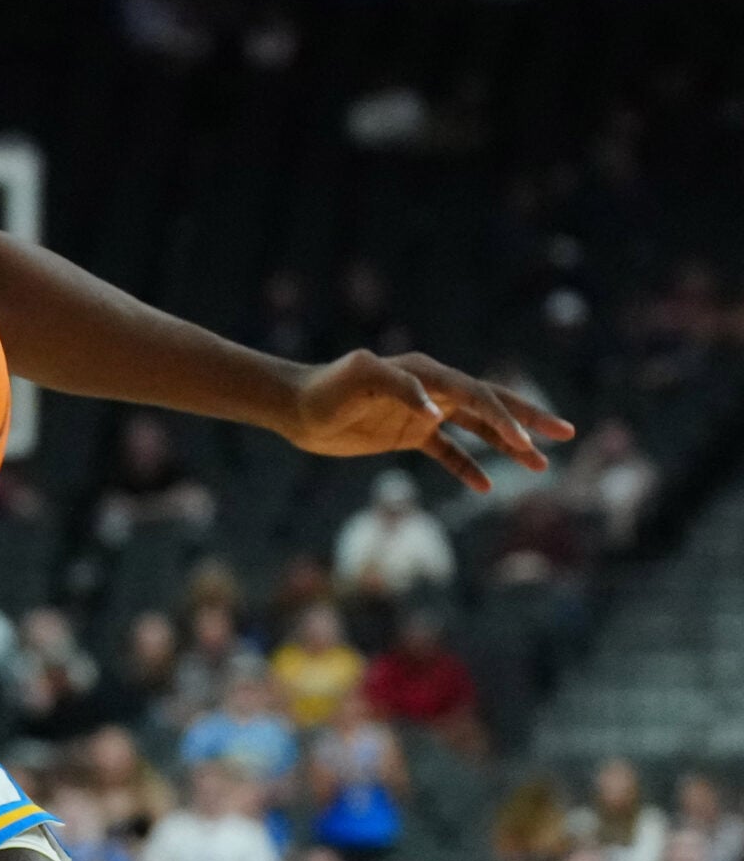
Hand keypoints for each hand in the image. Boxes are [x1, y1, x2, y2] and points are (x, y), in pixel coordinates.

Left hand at [283, 349, 574, 491]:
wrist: (294, 407)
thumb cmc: (323, 390)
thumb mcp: (356, 379)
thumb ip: (396, 385)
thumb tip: (434, 408)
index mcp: (425, 373)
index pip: (475, 394)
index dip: (503, 417)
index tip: (525, 442)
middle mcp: (430, 389)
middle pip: (489, 403)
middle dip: (527, 418)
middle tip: (565, 433)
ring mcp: (421, 412)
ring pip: (476, 428)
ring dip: (507, 445)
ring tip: (540, 466)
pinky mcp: (407, 434)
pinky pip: (447, 452)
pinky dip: (467, 467)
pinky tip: (486, 487)